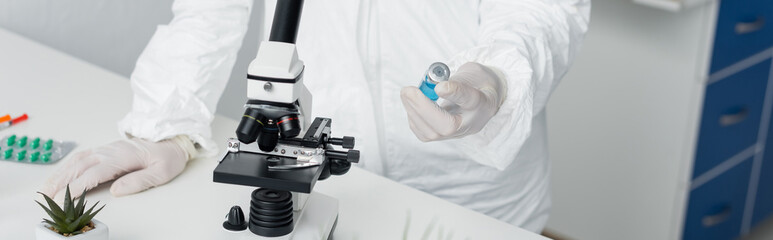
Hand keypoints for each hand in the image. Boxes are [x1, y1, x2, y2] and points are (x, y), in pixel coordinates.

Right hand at [41, 136, 192, 199]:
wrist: (171, 140)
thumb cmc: (168, 157)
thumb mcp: (161, 172)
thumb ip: (139, 181)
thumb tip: (117, 190)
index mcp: (123, 157)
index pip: (94, 173)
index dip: (77, 186)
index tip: (63, 198)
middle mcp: (110, 151)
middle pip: (79, 166)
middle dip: (60, 181)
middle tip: (44, 196)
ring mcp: (106, 149)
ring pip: (77, 160)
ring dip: (59, 174)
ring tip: (45, 189)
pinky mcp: (105, 150)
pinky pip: (81, 157)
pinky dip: (66, 166)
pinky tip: (59, 175)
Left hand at [400, 62, 506, 140]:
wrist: (484, 99)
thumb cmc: (477, 83)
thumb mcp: (473, 73)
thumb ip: (455, 79)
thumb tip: (434, 86)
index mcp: (483, 102)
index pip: (470, 100)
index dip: (453, 92)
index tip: (438, 86)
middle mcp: (471, 122)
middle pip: (447, 125)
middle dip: (422, 108)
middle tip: (407, 90)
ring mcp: (458, 133)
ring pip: (433, 133)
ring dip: (413, 112)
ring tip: (406, 94)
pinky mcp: (445, 137)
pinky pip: (425, 134)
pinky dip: (414, 119)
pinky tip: (411, 105)